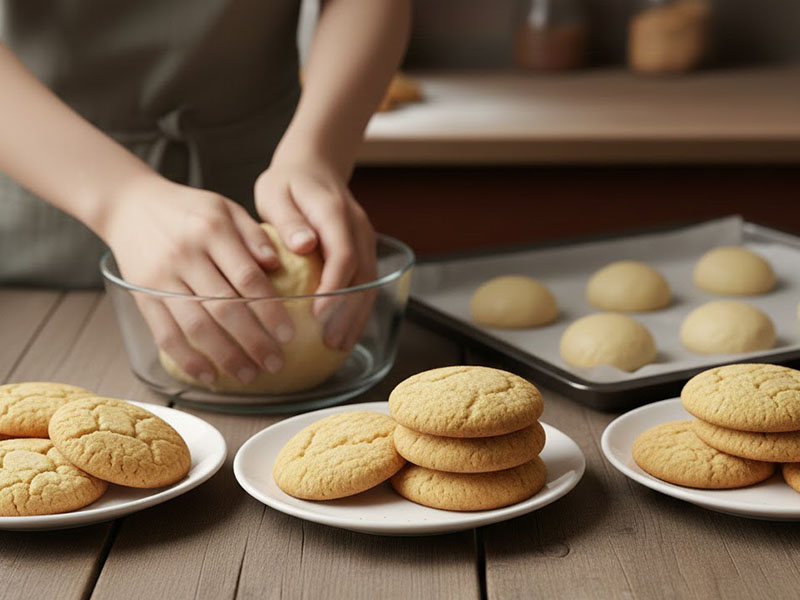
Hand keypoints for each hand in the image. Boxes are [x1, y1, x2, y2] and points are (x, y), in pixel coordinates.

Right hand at [102, 174, 292, 384]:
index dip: (270, 309)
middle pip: (225, 307)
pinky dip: (188, 359)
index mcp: (212, 230)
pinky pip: (165, 334)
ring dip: (226, 356)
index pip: (247, 278)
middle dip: (254, 341)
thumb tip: (277, 266)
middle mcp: (186, 255)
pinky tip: (209, 375)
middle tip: (276, 362)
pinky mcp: (142, 296)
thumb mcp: (226, 207)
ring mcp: (161, 278)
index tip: (289, 333)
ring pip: (197, 326)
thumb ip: (253, 236)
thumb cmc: (187, 209)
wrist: (129, 204)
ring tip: (249, 374)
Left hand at [255, 155, 376, 349]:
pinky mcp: (363, 250)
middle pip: (363, 275)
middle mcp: (357, 227)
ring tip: (339, 345)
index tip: (318, 313)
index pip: (344, 254)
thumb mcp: (277, 193)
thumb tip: (304, 244)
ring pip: (369, 283)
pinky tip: (343, 331)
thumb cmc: (288, 183)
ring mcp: (365, 240)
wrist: (314, 166)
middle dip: (348, 311)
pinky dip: (357, 309)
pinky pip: (365, 283)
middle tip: (330, 341)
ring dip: (356, 316)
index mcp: (335, 212)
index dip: (334, 286)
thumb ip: (289, 219)